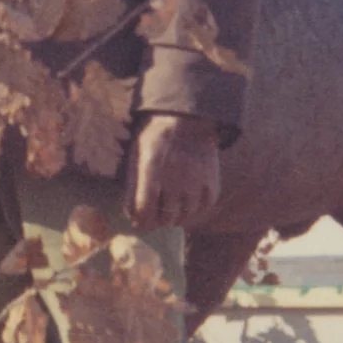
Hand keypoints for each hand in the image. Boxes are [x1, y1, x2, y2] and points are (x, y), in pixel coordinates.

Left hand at [126, 113, 219, 231]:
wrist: (186, 118)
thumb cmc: (154, 137)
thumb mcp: (136, 154)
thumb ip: (131, 184)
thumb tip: (130, 215)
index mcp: (151, 167)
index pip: (145, 208)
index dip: (140, 221)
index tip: (138, 224)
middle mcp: (175, 177)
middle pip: (166, 217)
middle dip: (157, 221)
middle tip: (154, 216)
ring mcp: (195, 180)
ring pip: (185, 215)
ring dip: (175, 217)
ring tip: (169, 210)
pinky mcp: (211, 180)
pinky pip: (204, 207)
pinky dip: (195, 209)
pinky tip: (187, 203)